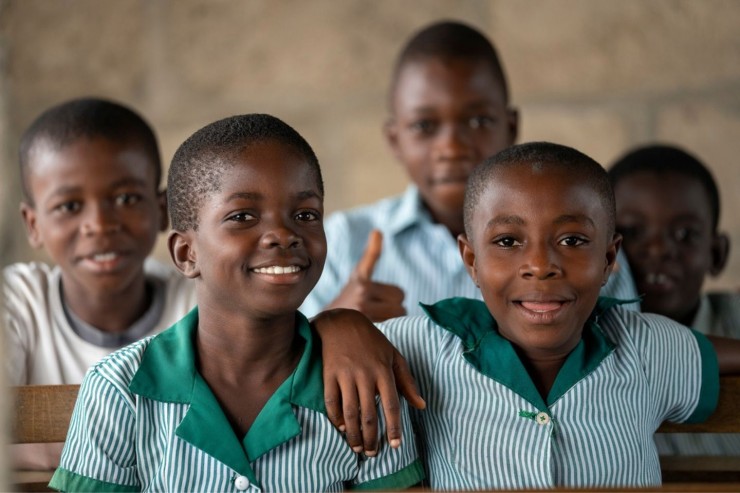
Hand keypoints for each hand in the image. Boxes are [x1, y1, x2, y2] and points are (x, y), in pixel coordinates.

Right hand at [312, 308, 425, 454]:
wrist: (341, 322)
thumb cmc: (371, 340)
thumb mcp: (393, 356)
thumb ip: (407, 381)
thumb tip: (421, 405)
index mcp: (384, 371)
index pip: (391, 405)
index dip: (394, 428)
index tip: (395, 445)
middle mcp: (365, 374)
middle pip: (369, 414)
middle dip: (371, 438)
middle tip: (372, 453)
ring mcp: (346, 375)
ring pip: (350, 412)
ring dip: (353, 434)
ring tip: (357, 448)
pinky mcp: (329, 374)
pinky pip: (331, 402)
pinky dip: (335, 418)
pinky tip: (341, 428)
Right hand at [327, 230, 405, 321]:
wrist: (326, 324)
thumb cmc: (349, 296)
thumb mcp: (358, 274)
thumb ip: (371, 255)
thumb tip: (378, 231)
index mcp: (362, 283)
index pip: (399, 294)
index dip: (393, 298)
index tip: (377, 302)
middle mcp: (361, 298)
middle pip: (401, 308)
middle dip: (393, 310)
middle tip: (376, 311)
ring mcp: (362, 317)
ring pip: (396, 321)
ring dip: (391, 322)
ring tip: (373, 320)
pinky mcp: (364, 330)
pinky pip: (390, 330)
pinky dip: (387, 332)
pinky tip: (376, 330)